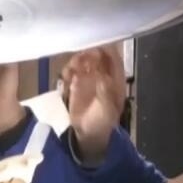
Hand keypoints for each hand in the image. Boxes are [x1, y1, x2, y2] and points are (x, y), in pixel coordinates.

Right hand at [60, 44, 126, 162]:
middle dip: (89, 54)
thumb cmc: (103, 121)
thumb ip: (105, 91)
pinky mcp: (75, 83)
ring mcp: (89, 77)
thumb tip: (101, 76)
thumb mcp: (107, 108)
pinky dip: (68, 70)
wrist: (88, 134)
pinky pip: (71, 71)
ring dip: (77, 61)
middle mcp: (103, 74)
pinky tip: (67, 76)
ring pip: (83, 61)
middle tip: (82, 59)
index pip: (114, 58)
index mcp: (116, 79)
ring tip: (72, 69)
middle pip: (97, 56)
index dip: (107, 51)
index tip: (98, 48)